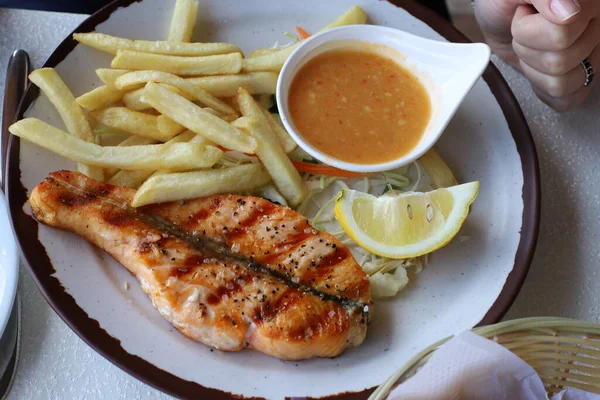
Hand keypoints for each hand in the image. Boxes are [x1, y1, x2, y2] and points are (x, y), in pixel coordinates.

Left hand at [474, 0, 598, 110]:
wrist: (498, 17)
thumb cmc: (503, 2)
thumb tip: (568, 13)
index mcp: (587, 3)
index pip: (560, 34)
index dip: (527, 30)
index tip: (523, 12)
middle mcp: (596, 27)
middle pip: (558, 62)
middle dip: (527, 48)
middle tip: (524, 30)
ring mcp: (592, 54)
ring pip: (561, 83)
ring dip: (533, 67)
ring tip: (531, 46)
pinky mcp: (581, 77)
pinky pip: (566, 99)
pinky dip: (542, 87)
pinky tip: (538, 66)